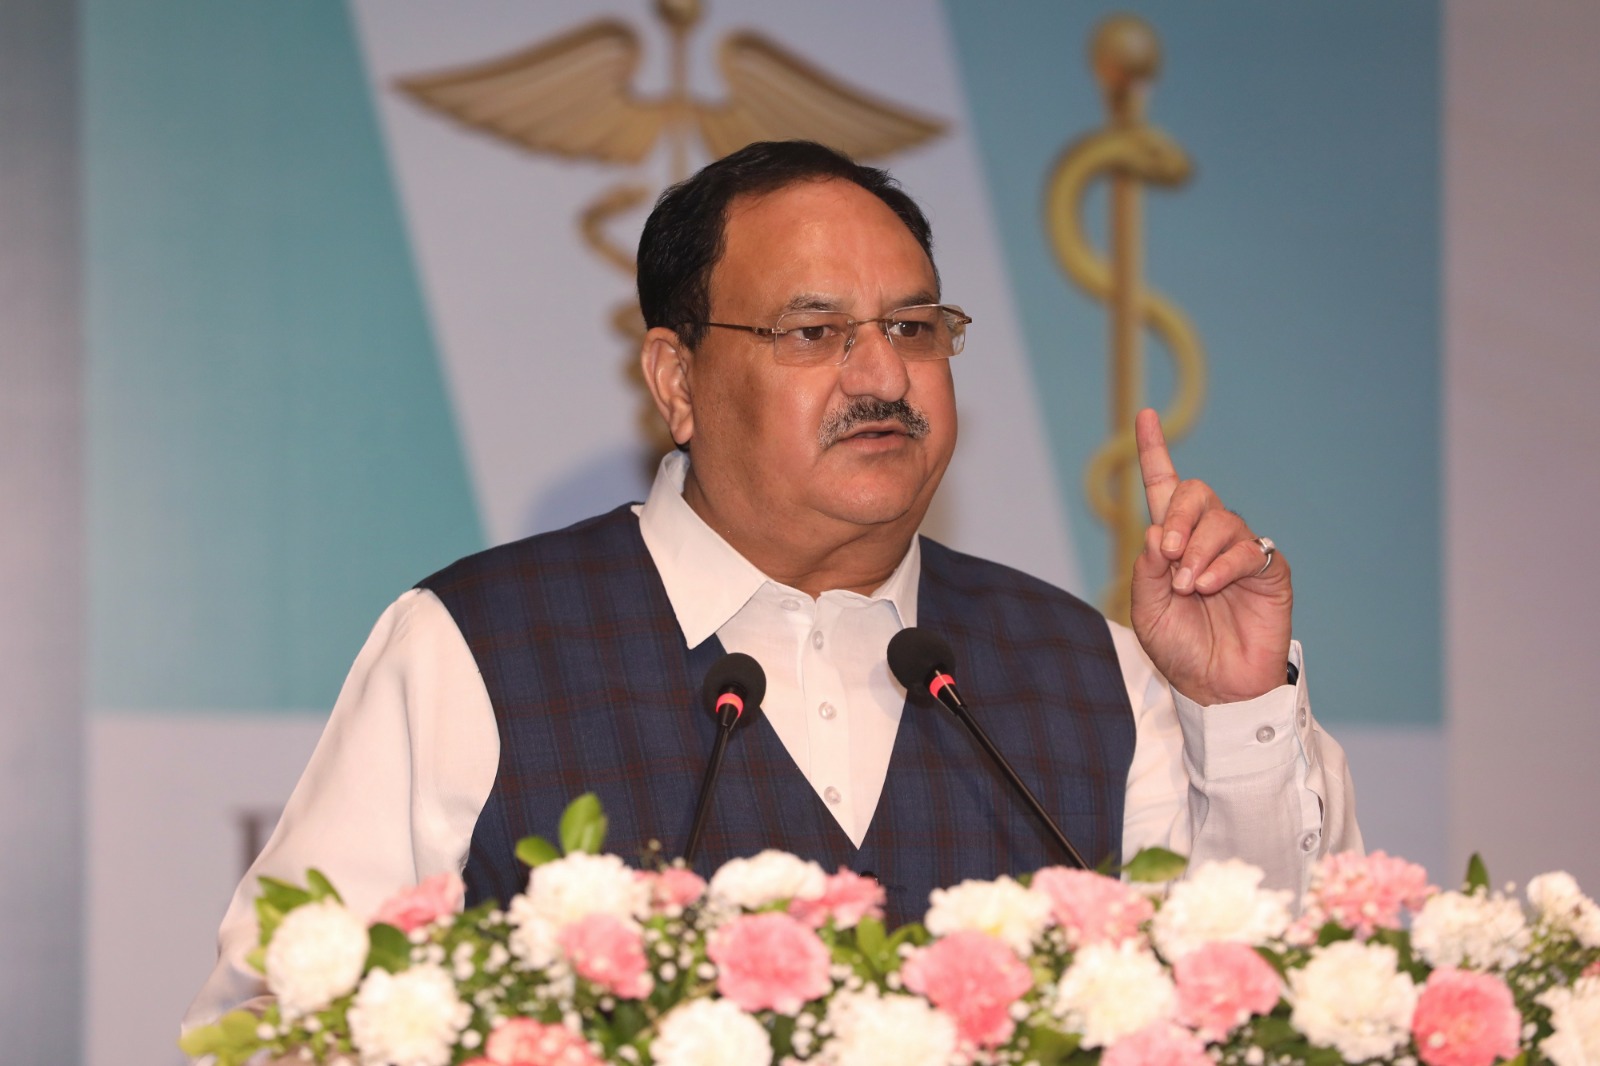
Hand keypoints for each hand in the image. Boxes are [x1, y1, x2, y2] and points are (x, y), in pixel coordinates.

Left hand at [1129, 408, 1292, 704]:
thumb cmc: (1181, 650)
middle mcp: (1206, 539)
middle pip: (1194, 494)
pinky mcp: (1268, 571)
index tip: (1143, 416)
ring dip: (1198, 550)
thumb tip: (1156, 531)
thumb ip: (1147, 571)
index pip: (1164, 489)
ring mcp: (1238, 553)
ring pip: (1221, 521)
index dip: (1154, 451)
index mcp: (1172, 543)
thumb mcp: (1148, 611)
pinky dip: (1224, 565)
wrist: (1216, 688)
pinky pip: (1248, 550)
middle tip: (1168, 553)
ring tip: (1189, 586)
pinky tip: (1209, 586)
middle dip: (1178, 516)